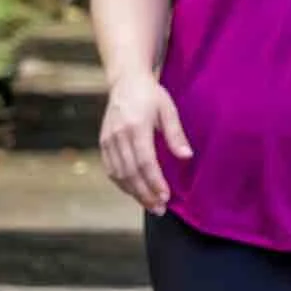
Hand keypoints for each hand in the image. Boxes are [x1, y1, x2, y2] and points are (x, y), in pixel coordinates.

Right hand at [97, 73, 191, 212]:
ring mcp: (108, 139)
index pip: (145, 161)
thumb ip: (176, 134)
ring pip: (119, 174)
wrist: (125, 81)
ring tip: (150, 205)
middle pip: (131, 172)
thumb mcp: (168, 109)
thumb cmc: (150, 95)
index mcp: (136, 126)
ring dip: (134, 193)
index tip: (165, 197)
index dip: (155, 182)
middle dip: (145, 194)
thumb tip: (187, 157)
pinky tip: (134, 192)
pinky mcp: (103, 142)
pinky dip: (122, 184)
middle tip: (159, 209)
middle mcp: (118, 135)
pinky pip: (111, 169)